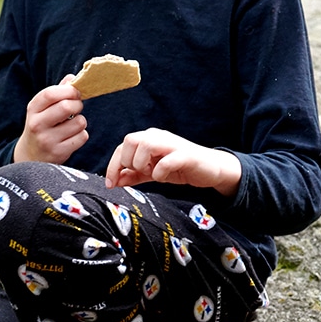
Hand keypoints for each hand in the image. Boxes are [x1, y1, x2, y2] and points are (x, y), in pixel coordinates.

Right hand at [14, 76, 87, 163]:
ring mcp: (47, 140)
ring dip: (81, 121)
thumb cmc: (41, 126)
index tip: (75, 92)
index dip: (68, 90)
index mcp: (33, 109)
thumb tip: (72, 77)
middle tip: (77, 107)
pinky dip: (81, 135)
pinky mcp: (58, 153)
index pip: (50, 94)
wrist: (30, 156)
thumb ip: (56, 92)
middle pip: (67, 107)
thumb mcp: (42, 109)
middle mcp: (37, 124)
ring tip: (72, 125)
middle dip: (78, 104)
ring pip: (79, 122)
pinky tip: (72, 137)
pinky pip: (82, 137)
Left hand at [105, 128, 241, 195]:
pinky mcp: (185, 154)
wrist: (210, 169)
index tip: (110, 184)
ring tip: (153, 173)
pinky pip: (166, 161)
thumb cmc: (180, 168)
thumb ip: (134, 176)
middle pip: (130, 140)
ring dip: (143, 164)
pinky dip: (160, 171)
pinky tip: (163, 177)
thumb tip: (114, 181)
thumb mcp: (152, 172)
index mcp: (148, 139)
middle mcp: (158, 136)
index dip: (112, 166)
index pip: (122, 147)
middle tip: (142, 173)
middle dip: (129, 162)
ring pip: (145, 145)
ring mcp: (172, 144)